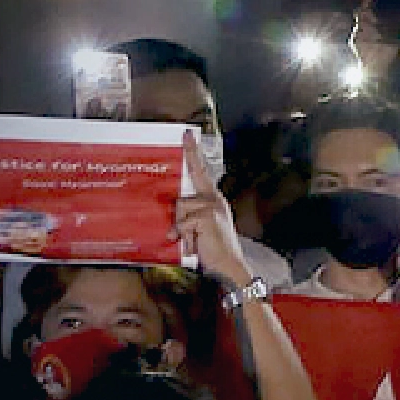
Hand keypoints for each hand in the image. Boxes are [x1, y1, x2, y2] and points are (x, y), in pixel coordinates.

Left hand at [173, 132, 251, 286]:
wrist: (229, 265)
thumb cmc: (213, 249)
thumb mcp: (199, 229)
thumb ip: (188, 217)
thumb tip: (169, 222)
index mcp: (213, 199)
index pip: (200, 171)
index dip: (193, 152)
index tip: (186, 134)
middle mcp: (214, 199)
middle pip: (181, 200)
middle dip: (180, 221)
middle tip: (191, 237)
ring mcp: (212, 206)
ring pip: (179, 210)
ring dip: (182, 230)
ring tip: (195, 242)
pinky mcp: (207, 216)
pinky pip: (182, 223)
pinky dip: (184, 236)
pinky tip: (196, 245)